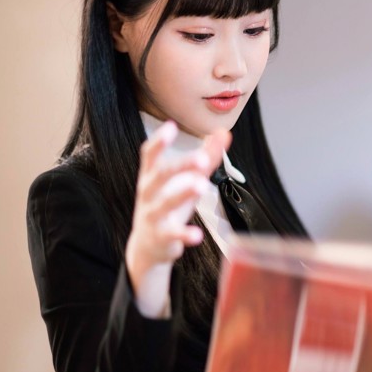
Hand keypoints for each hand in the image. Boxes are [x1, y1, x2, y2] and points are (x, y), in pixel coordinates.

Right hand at [126, 120, 230, 275]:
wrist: (148, 245)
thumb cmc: (168, 204)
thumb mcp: (186, 179)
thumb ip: (206, 156)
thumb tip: (224, 132)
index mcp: (152, 176)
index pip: (150, 155)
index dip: (159, 141)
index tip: (171, 126)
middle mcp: (149, 193)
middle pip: (160, 175)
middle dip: (180, 165)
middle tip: (202, 159)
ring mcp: (153, 215)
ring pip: (165, 203)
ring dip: (183, 194)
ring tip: (201, 185)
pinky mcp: (161, 236)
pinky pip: (173, 234)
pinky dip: (184, 234)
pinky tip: (197, 235)